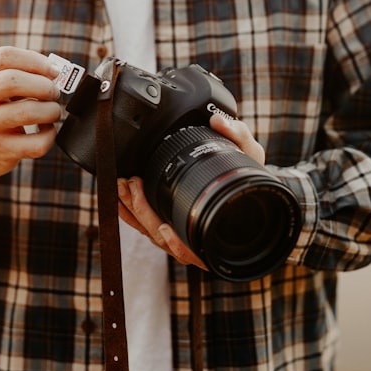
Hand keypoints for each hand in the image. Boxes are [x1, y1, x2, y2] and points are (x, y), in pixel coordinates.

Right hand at [0, 46, 61, 180]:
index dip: (36, 61)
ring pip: (28, 112)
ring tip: (52, 111)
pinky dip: (50, 136)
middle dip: (44, 85)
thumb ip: (20, 71)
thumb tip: (55, 71)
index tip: (54, 70)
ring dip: (51, 110)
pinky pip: (36, 143)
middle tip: (54, 93)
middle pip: (13, 81)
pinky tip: (47, 131)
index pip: (5, 56)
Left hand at [116, 115, 265, 269]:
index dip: (179, 244)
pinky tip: (119, 197)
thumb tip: (218, 121)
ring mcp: (181, 233)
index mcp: (219, 228)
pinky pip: (146, 225)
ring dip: (132, 211)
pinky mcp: (168, 222)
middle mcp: (198, 237)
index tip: (165, 227)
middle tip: (132, 186)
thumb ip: (237, 135)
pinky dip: (130, 213)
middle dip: (144, 213)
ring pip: (151, 233)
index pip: (197, 249)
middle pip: (165, 240)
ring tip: (122, 186)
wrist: (248, 184)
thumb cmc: (250, 176)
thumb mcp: (250, 155)